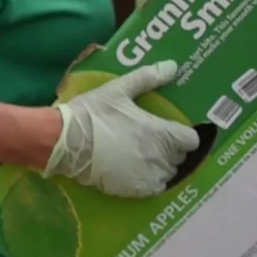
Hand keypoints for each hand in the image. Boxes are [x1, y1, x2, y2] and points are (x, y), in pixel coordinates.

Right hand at [44, 60, 198, 198]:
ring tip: (144, 157)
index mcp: (160, 132)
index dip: (183, 135)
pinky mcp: (135, 190)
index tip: (171, 131)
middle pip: (180, 158)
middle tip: (153, 141)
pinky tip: (136, 172)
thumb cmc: (93, 113)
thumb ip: (147, 78)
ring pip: (168, 174)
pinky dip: (150, 181)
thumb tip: (173, 66)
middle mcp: (160, 157)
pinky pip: (155, 188)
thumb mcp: (118, 90)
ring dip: (161, 166)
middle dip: (171, 150)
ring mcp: (148, 175)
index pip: (191, 140)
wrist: (66, 141)